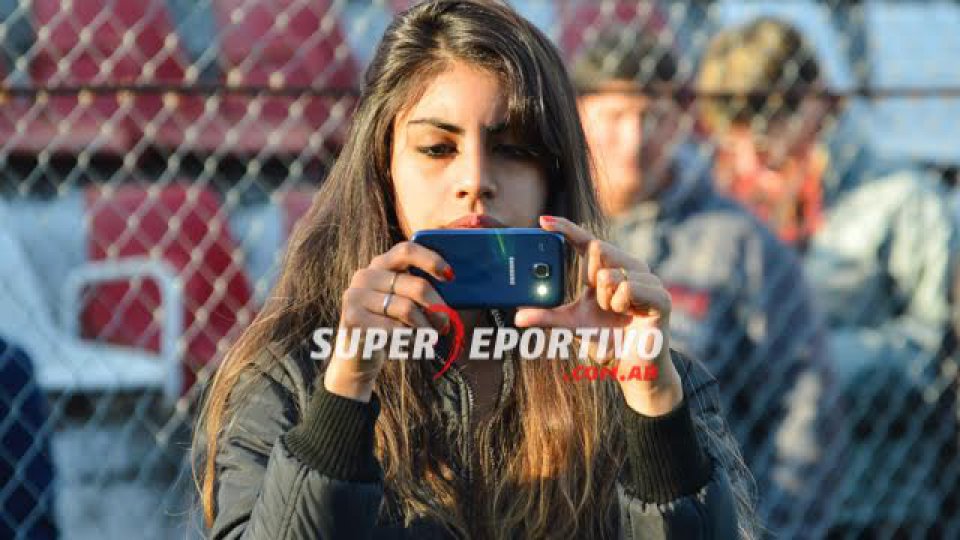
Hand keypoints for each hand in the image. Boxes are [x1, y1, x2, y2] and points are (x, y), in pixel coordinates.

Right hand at [324, 241, 451, 401]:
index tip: (451, 277)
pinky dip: (408, 339)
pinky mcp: (352, 319)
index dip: (432, 261)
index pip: (407, 250)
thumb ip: (421, 291)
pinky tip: (407, 344)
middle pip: (417, 286)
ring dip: (426, 327)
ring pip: (408, 309)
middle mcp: (365, 276)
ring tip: (430, 338)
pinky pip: (394, 329)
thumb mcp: (405, 303)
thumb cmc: (391, 325)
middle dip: (438, 308)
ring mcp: (355, 296)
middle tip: (447, 324)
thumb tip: (452, 286)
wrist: (359, 354)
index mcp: (380, 264)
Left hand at [515, 216, 682, 415]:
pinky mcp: (660, 297)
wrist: (631, 368)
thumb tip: (518, 317)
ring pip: (611, 273)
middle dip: (591, 279)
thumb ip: (547, 317)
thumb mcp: (571, 325)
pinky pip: (629, 286)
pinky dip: (621, 303)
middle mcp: (629, 268)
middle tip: (600, 303)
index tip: (542, 220)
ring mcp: (648, 280)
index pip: (586, 240)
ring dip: (605, 299)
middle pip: (599, 248)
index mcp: (608, 269)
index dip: (565, 227)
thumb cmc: (605, 341)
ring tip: (616, 313)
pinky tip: (629, 314)